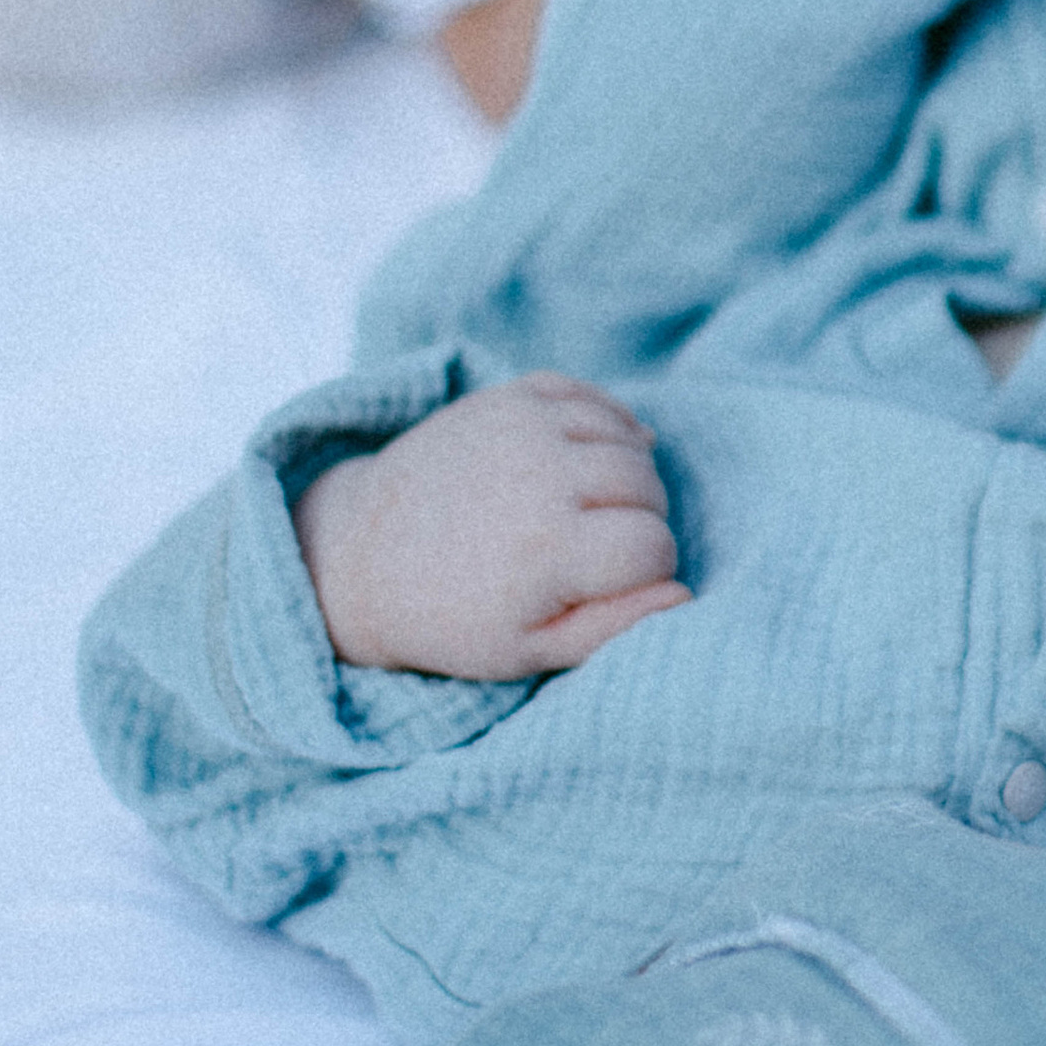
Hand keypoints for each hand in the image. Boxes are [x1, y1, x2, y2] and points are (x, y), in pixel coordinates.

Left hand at [296, 373, 687, 677]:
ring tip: (594, 508)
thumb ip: (612, 628)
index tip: (610, 584)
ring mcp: (522, 427)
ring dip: (629, 474)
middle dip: (643, 521)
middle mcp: (539, 476)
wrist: (362, 556)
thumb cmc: (452, 617)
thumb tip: (683, 591)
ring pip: (628, 439)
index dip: (647, 571)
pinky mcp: (505, 398)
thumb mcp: (527, 650)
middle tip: (601, 549)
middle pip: (649, 486)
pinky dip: (608, 422)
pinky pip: (590, 395)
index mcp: (547, 549)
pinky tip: (594, 455)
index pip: (655, 546)